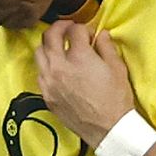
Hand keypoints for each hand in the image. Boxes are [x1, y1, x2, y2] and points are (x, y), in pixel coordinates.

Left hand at [34, 19, 134, 147]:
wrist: (108, 129)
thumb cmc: (115, 100)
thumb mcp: (117, 68)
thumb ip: (106, 47)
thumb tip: (101, 35)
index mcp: (79, 57)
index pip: (74, 31)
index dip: (83, 28)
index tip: (89, 33)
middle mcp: (59, 67)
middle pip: (49, 36)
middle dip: (59, 27)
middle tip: (67, 28)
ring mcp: (50, 82)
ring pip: (38, 53)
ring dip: (48, 45)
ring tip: (58, 46)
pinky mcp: (46, 96)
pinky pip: (39, 74)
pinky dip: (45, 66)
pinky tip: (56, 68)